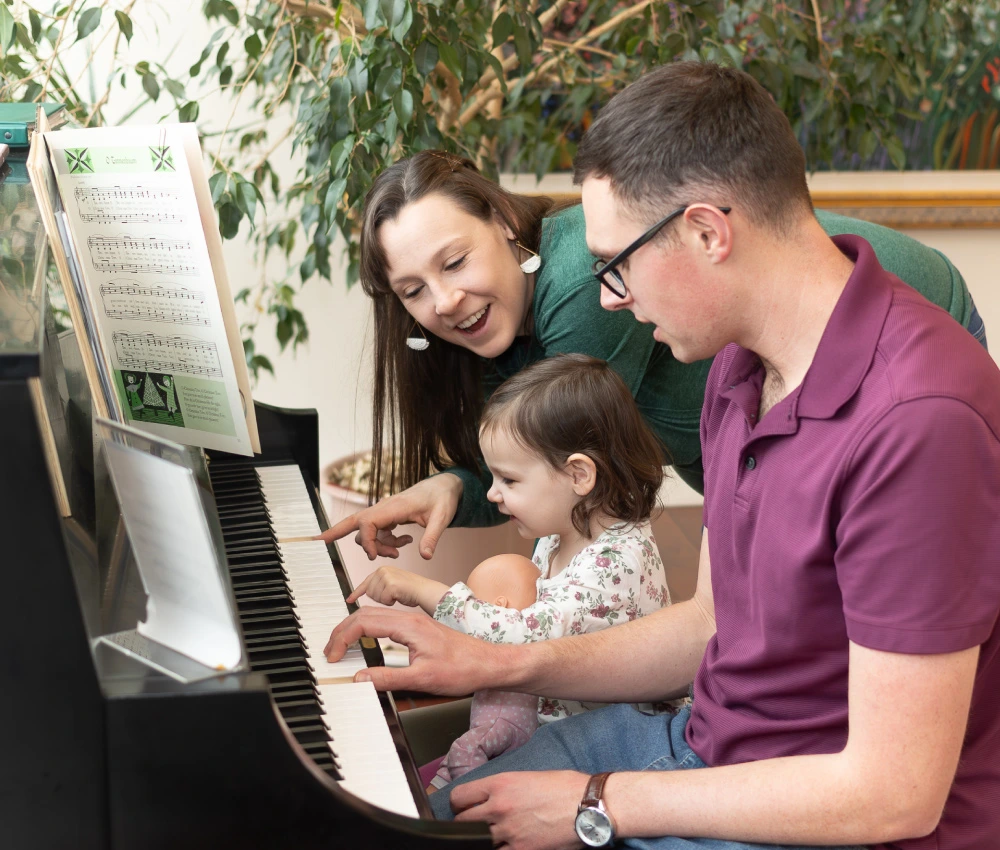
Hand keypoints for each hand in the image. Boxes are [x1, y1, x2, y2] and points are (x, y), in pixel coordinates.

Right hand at [317, 474, 463, 559]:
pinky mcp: (388, 516)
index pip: (368, 523)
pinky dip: (385, 542)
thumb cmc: (443, 498)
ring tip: (400, 549)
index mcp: (394, 506)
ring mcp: (385, 512)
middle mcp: (385, 508)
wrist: (446, 486)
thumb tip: (426, 557)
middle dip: (335, 531)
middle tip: (317, 541)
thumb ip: (433, 537)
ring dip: (377, 545)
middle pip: (353, 520)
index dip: (367, 541)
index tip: (375, 556)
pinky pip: (377, 532)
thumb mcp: (442, 518)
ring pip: (367, 531)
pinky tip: (404, 542)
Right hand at [323, 606, 504, 694]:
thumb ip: (388, 678)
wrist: (489, 663)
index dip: (342, 638)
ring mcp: (414, 622)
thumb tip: (360, 678)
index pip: (364, 622)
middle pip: (365, 615)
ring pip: (375, 617)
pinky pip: (386, 623)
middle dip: (342, 631)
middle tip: (329, 652)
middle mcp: (410, 619)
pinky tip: (365, 644)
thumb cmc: (464, 668)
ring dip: (354, 629)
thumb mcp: (423, 679)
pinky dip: (368, 631)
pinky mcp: (419, 629)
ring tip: (341, 648)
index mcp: (408, 625)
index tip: (333, 656)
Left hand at [346, 565, 448, 613]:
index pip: (365, 583)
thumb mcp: (392, 584)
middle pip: (369, 593)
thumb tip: (367, 593)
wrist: (424, 591)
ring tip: (397, 595)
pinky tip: (399, 596)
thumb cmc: (411, 590)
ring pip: (375, 597)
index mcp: (382, 569)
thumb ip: (379, 586)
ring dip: (385, 600)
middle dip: (380, 598)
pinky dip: (391, 602)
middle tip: (393, 596)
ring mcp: (386, 576)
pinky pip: (383, 600)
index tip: (350, 599)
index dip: (357, 593)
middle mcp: (382, 570)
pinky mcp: (390, 584)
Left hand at [452, 770, 589, 849]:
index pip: (459, 797)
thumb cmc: (564, 787)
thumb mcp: (528, 777)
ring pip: (477, 841)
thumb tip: (490, 799)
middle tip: (478, 825)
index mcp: (500, 784)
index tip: (465, 808)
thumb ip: (504, 789)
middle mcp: (499, 807)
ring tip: (494, 836)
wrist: (588, 806)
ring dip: (482, 839)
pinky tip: (509, 845)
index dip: (460, 804)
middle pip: (462, 822)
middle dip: (467, 824)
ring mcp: (508, 832)